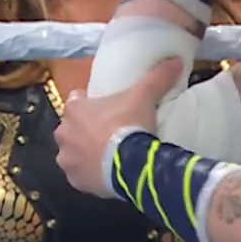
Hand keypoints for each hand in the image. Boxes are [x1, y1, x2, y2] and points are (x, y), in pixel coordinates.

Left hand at [55, 58, 181, 195]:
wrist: (131, 164)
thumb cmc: (130, 124)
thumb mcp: (145, 95)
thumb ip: (157, 76)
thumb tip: (176, 60)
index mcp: (75, 109)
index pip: (76, 100)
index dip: (90, 103)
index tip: (106, 108)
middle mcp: (64, 133)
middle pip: (73, 128)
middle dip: (86, 130)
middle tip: (110, 133)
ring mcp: (67, 159)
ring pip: (73, 153)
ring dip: (85, 153)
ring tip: (109, 155)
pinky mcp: (75, 181)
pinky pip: (80, 175)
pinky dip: (89, 174)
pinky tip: (106, 173)